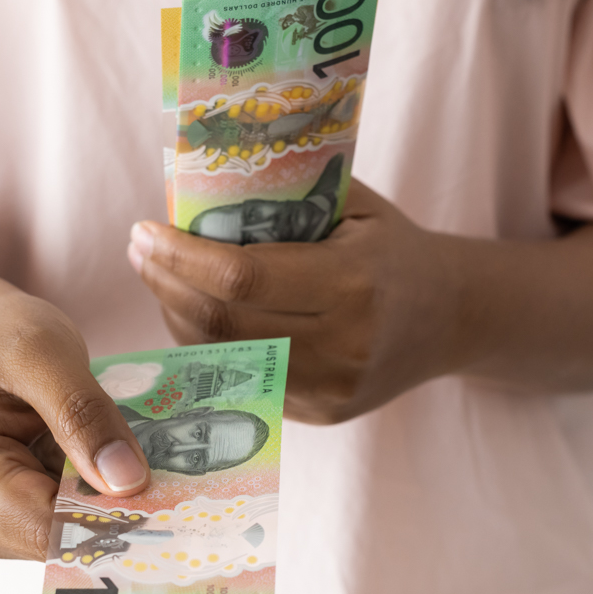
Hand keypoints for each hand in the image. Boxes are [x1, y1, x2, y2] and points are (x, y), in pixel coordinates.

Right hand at [0, 282, 151, 559]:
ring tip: (133, 462)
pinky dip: (92, 503)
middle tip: (170, 479)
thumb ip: (83, 413)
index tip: (172, 502)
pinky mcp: (4, 528)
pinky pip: (62, 529)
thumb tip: (127, 483)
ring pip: (66, 540)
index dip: (110, 519)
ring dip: (106, 507)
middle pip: (58, 540)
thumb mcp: (44, 353)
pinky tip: (109, 470)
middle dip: (113, 512)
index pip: (45, 527)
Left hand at [127, 181, 460, 424]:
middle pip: (222, 322)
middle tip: (140, 249)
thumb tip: (197, 180)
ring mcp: (330, 388)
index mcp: (353, 284)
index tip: (145, 231)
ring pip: (222, 356)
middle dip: (166, 284)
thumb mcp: (354, 206)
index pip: (242, 277)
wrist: (453, 316)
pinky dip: (206, 344)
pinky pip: (242, 378)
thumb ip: (286, 194)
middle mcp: (342, 344)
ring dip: (176, 315)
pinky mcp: (320, 413)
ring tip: (158, 275)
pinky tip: (192, 310)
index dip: (181, 257)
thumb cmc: (392, 247)